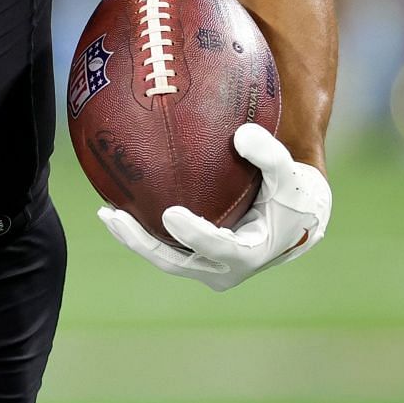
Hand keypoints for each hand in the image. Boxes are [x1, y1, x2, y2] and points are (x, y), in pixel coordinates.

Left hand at [97, 123, 330, 291]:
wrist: (298, 217)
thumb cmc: (294, 193)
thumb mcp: (290, 173)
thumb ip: (270, 154)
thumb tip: (242, 134)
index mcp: (250, 254)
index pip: (218, 248)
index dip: (194, 235)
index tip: (170, 214)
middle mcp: (224, 268)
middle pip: (176, 262)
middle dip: (142, 243)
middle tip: (114, 217)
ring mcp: (207, 266)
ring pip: (164, 257)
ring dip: (134, 238)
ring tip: (105, 214)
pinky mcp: (196, 257)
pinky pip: (165, 246)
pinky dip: (143, 229)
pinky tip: (117, 205)